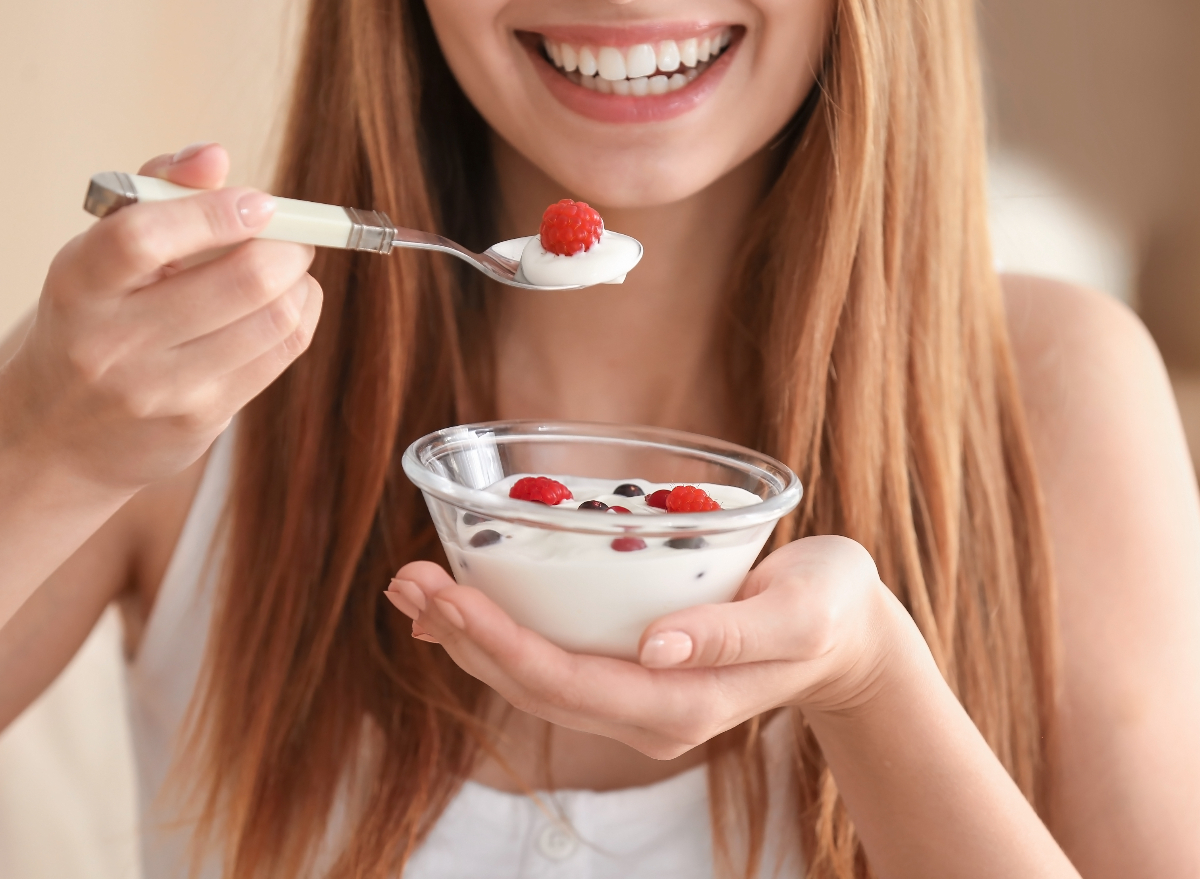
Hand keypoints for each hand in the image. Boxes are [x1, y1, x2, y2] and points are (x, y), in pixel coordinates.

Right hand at [0, 143, 321, 491]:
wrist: (53, 435)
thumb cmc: (91, 322)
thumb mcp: (100, 257)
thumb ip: (156, 196)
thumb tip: (215, 156)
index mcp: (79, 284)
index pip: (145, 237)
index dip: (216, 212)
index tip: (259, 202)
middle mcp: (113, 341)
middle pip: (239, 280)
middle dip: (287, 246)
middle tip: (292, 236)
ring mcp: (160, 388)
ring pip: (274, 319)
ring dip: (301, 282)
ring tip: (290, 269)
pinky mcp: (199, 420)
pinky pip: (280, 354)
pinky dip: (301, 315)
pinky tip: (288, 303)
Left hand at [387, 535, 915, 758]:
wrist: (842, 634)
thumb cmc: (827, 609)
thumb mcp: (802, 611)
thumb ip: (734, 630)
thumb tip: (656, 645)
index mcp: (680, 705)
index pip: (568, 682)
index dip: (500, 642)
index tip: (447, 594)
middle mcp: (645, 714)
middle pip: (534, 685)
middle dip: (466, 636)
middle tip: (406, 581)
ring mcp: (634, 699)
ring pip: (534, 679)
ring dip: (470, 636)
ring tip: (412, 590)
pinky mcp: (630, 672)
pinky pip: (552, 661)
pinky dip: (501, 634)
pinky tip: (461, 607)